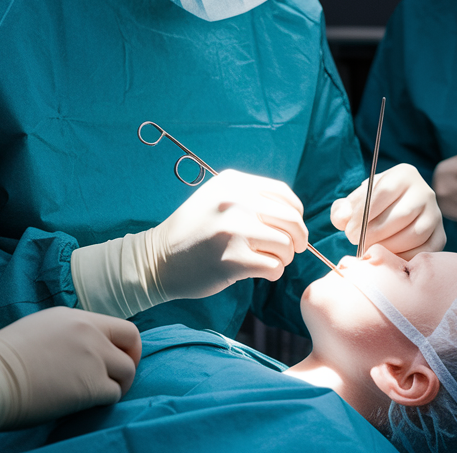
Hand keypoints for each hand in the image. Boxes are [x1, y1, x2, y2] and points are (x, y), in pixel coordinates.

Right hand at [0, 307, 141, 433]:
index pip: (118, 325)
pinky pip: (114, 393)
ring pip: (127, 370)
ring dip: (118, 384)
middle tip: (119, 378)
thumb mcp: (38, 330)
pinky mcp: (92, 384)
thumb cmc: (1, 360)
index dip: (122, 344)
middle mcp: (89, 331)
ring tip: (98, 394)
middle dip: (130, 360)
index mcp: (74, 317)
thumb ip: (64, 335)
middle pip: (132, 341)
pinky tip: (87, 404)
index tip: (115, 358)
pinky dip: (104, 401)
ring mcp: (93, 356)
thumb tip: (75, 351)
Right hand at [152, 169, 308, 299]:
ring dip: (284, 257)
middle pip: (291, 219)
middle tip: (293, 249)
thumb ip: (251, 196)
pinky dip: (273, 272)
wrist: (157, 260)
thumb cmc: (193, 231)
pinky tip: (259, 271)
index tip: (293, 228)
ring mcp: (234, 230)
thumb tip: (293, 212)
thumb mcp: (217, 198)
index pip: (284, 194)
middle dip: (298, 238)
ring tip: (269, 260)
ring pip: (286, 245)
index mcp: (233, 183)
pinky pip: (274, 267)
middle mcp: (235, 201)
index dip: (297, 213)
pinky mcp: (233, 259)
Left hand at [331, 163, 444, 258]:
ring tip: (370, 249)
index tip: (348, 230)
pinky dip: (404, 257)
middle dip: (375, 233)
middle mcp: (425, 192)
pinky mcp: (440, 236)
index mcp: (404, 175)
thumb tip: (343, 218)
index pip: (384, 190)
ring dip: (388, 246)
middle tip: (357, 242)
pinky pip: (425, 250)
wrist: (394, 214)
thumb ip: (343, 209)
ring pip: (415, 234)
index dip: (364, 213)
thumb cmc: (372, 208)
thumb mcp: (355, 201)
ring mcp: (435, 214)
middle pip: (402, 214)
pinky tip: (387, 257)